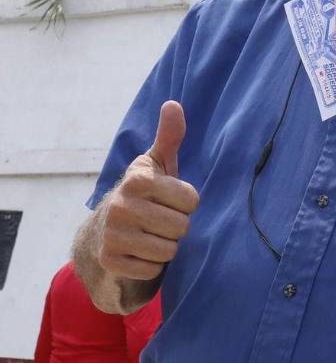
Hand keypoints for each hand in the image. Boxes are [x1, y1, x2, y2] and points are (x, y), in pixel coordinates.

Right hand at [95, 101, 198, 280]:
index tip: (171, 199)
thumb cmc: (145, 192)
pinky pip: (152, 269)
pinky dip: (152, 265)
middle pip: (182, 226)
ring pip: (169, 250)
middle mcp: (120, 205)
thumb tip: (173, 104)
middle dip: (177, 226)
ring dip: (166, 246)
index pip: (191, 200)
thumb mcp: (158, 163)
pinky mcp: (110, 261)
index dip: (187, 202)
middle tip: (161, 220)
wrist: (107, 229)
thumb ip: (170, 136)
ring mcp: (112, 235)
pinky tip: (140, 253)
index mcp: (137, 179)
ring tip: (151, 235)